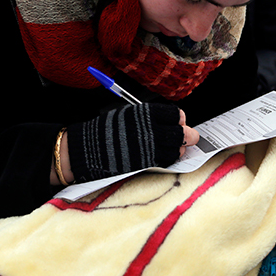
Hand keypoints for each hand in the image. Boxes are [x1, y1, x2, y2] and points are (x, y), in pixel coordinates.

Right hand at [60, 103, 196, 183]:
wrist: (85, 150)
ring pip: (177, 149)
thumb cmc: (104, 131)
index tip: (178, 122)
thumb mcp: (128, 114)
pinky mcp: (145, 163)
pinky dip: (170, 159)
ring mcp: (148, 147)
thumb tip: (173, 121)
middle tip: (190, 137)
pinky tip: (166, 157)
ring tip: (176, 148)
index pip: (175, 114)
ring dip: (180, 149)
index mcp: (145, 113)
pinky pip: (167, 161)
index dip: (179, 119)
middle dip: (188, 135)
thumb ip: (150, 117)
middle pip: (180, 133)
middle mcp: (150, 129)